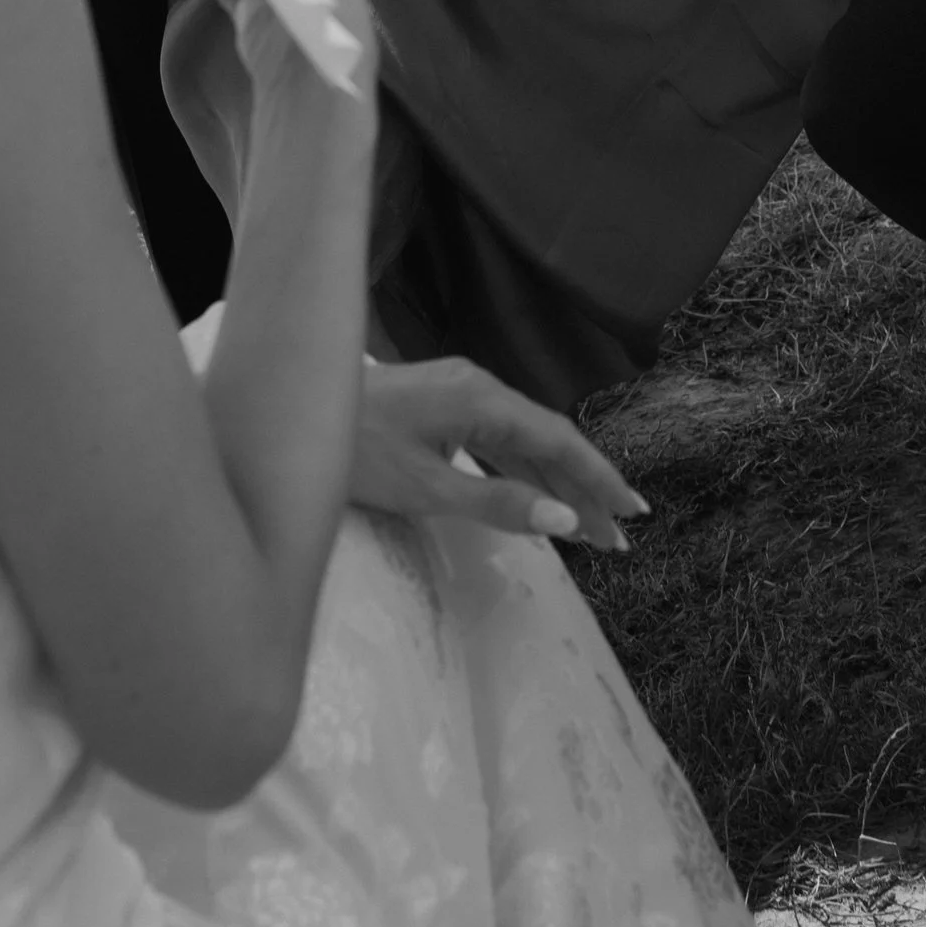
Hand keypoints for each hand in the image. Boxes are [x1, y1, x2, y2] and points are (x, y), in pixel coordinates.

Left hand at [351, 358, 648, 554]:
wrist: (293, 411)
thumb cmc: (355, 453)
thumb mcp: (427, 490)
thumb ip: (498, 505)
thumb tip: (566, 520)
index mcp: (481, 398)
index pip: (558, 440)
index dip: (599, 478)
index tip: (632, 512)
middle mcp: (478, 387)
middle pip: (547, 441)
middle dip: (584, 490)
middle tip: (619, 539)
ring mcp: (459, 393)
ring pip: (522, 443)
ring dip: (556, 485)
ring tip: (590, 530)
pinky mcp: (442, 406)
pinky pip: (496, 441)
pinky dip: (522, 474)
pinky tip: (537, 502)